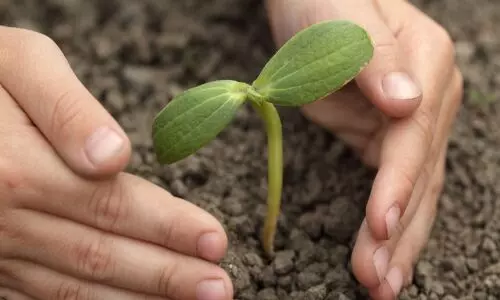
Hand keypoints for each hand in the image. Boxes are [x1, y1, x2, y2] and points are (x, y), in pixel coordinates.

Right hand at [0, 26, 231, 299]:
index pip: (113, 205)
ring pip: (76, 287)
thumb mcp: (19, 65)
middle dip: (167, 275)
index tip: (216, 242)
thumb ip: (66, 109)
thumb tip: (113, 156)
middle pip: (102, 254)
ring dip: (139, 299)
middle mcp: (6, 221)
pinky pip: (43, 297)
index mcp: (18, 170)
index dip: (168, 226)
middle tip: (219, 290)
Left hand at [266, 0, 462, 297]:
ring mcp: (409, 122)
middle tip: (378, 281)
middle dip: (400, 231)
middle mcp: (427, 99)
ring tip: (381, 286)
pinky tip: (383, 256)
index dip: (398, 184)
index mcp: (425, 65)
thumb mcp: (344, 19)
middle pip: (420, 174)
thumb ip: (374, 59)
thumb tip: (407, 103)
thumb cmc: (324, 2)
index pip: (413, 136)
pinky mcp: (383, 137)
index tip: (380, 227)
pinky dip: (387, 225)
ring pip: (413, 191)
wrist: (312, 0)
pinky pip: (393, 187)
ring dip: (398, 242)